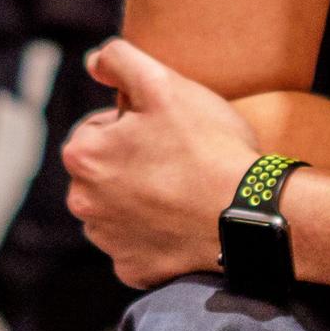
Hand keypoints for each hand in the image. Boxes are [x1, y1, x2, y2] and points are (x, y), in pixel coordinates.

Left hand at [63, 37, 263, 287]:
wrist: (247, 213)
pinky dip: (156, 236)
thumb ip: (119, 60)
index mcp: (82, 155)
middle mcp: (83, 203)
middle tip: (179, 158)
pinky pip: (138, 246)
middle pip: (105, 170)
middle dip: (132, 162)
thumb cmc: (206, 145)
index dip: (135, 123)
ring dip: (141, 199)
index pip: (99, 128)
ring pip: (119, 208)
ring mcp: (108, 242)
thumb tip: (93, 60)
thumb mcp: (163, 83)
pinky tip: (183, 221)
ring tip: (183, 190)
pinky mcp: (133, 270)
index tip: (167, 130)